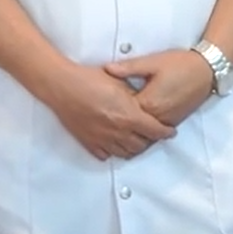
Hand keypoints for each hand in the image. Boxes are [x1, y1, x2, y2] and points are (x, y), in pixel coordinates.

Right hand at [44, 64, 175, 160]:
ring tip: (136, 140)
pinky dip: (113, 150)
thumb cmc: (89, 79)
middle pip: (141, 145)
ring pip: (125, 153)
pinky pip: (106, 154)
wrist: (63, 86)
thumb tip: (144, 103)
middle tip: (152, 135)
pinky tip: (115, 143)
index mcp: (129, 116)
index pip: (155, 131)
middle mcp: (118, 131)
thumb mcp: (119, 81)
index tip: (170, 131)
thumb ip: (134, 95)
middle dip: (150, 141)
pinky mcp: (89, 142)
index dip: (165, 132)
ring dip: (133, 148)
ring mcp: (103, 139)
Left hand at [103, 49, 215, 126]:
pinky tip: (136, 130)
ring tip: (117, 131)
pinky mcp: (175, 121)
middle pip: (134, 130)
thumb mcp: (153, 62)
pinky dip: (146, 134)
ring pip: (145, 136)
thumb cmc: (180, 63)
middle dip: (119, 128)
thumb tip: (107, 69)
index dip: (111, 111)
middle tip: (103, 124)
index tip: (99, 107)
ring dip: (132, 135)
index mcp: (149, 102)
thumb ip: (129, 68)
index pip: (124, 114)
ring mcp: (168, 121)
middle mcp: (158, 116)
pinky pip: (156, 134)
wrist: (207, 70)